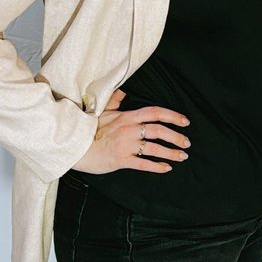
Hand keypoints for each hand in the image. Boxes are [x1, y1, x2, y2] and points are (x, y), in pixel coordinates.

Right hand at [72, 89, 190, 173]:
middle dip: (176, 136)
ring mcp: (126, 145)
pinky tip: (166, 168)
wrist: (74, 146)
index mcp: (127, 116)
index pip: (154, 112)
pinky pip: (143, 164)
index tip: (185, 121)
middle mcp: (129, 129)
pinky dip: (157, 166)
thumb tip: (124, 93)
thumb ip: (114, 101)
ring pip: (154, 148)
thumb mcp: (101, 112)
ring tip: (182, 156)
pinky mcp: (121, 160)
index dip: (172, 116)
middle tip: (187, 143)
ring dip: (171, 152)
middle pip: (159, 130)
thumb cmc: (87, 129)